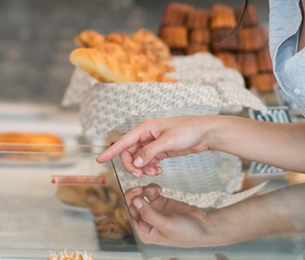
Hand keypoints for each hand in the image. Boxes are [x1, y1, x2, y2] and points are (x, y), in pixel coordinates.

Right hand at [95, 116, 214, 176]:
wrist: (205, 133)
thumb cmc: (188, 131)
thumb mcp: (168, 142)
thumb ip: (150, 153)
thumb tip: (136, 163)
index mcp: (145, 128)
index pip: (123, 141)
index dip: (111, 151)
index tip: (100, 160)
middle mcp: (146, 135)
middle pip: (129, 153)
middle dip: (132, 165)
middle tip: (140, 175)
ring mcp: (152, 144)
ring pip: (138, 159)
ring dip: (142, 168)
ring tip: (154, 172)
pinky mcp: (159, 151)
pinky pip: (147, 162)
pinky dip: (150, 168)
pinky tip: (158, 171)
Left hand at [124, 184, 220, 246]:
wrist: (205, 226)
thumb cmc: (187, 233)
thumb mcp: (166, 225)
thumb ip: (149, 214)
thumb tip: (135, 202)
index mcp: (144, 232)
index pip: (130, 215)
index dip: (130, 203)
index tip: (136, 193)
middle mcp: (147, 221)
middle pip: (133, 204)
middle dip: (136, 194)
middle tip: (141, 188)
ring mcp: (154, 211)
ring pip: (141, 196)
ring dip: (145, 190)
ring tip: (156, 190)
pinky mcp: (161, 202)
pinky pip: (150, 192)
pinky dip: (152, 188)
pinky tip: (159, 189)